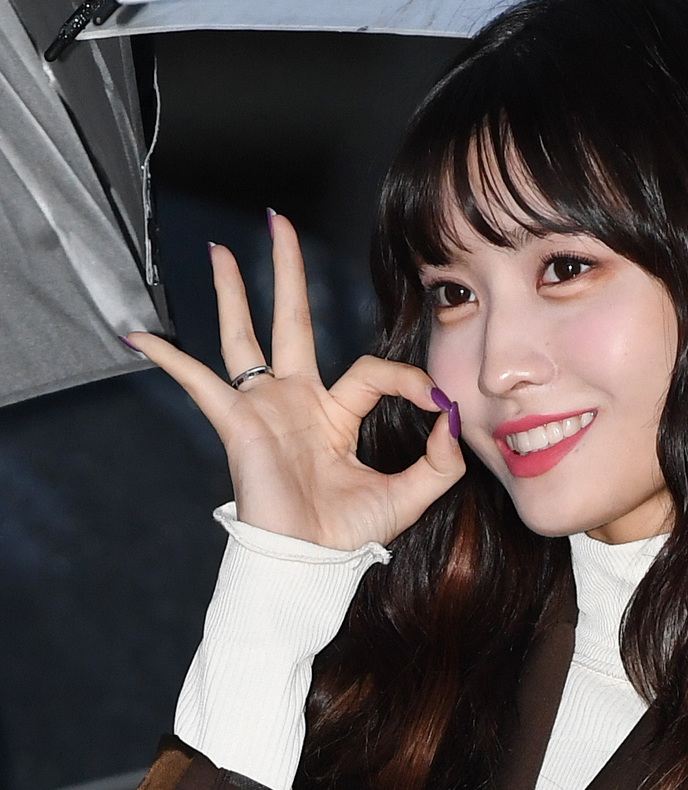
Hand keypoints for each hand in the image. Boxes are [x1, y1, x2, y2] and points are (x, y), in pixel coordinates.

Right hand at [123, 212, 463, 549]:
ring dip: (232, 292)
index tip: (435, 401)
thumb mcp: (412, 494)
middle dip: (285, 273)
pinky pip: (197, 382)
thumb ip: (440, 459)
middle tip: (278, 223)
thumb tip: (450, 415)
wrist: (311, 566)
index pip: (372, 373)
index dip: (409, 380)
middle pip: (290, 322)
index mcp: (334, 417)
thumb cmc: (349, 537)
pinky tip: (137, 335)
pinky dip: (168, 358)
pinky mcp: (238, 423)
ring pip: (245, 338)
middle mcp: (296, 404)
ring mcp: (264, 410)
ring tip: (219, 250)